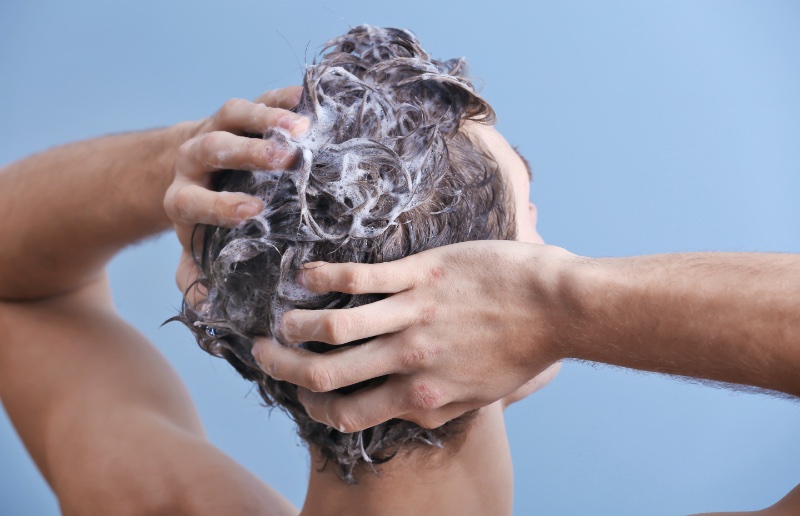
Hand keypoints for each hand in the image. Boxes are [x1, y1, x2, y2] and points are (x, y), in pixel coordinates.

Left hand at [164, 87, 308, 301]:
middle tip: (284, 159)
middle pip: (213, 148)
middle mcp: (194, 157)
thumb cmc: (204, 220)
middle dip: (248, 153)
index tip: (252, 211)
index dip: (219, 205)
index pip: (193, 199)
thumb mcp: (196, 247)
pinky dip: (282, 96)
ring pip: (233, 115)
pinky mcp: (240, 111)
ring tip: (302, 128)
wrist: (194, 170)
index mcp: (182, 197)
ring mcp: (217, 127)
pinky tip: (309, 101)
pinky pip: (259, 96)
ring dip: (266, 117)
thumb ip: (196, 276)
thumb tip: (207, 307)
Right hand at [253, 240, 575, 431]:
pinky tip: (305, 274)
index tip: (302, 393)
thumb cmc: (525, 351)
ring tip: (281, 317)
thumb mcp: (482, 397)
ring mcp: (412, 316)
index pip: (348, 413)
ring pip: (332, 328)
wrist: (559, 307)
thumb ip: (440, 405)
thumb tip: (410, 409)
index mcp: (422, 395)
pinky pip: (358, 278)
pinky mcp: (419, 276)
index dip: (315, 408)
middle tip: (264, 353)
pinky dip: (322, 277)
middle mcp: (409, 361)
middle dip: (284, 368)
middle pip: (326, 375)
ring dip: (294, 325)